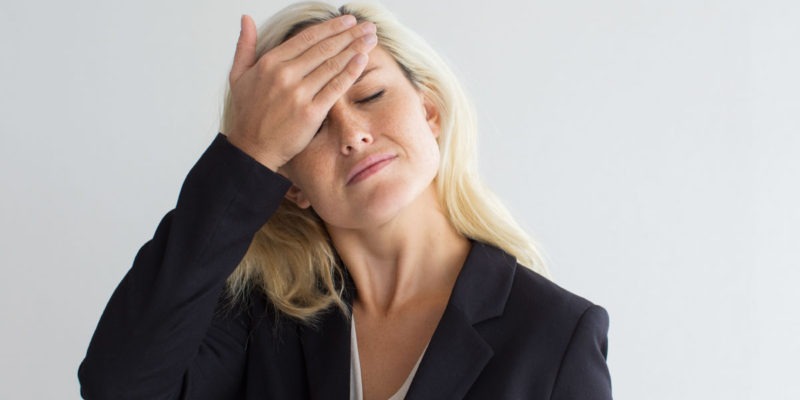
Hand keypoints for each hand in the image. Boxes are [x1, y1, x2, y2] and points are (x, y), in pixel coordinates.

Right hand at [225, 14, 377, 170]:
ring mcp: (298, 94)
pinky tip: (362, 60)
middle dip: (349, 34)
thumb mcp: (239, 76)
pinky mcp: (310, 112)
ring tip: (371, 38)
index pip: (306, 38)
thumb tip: (246, 18)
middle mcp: (284, 75)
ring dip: (355, 48)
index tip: (347, 20)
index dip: (330, 27)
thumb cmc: (247, 114)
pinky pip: (335, 88)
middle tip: (368, 26)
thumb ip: (245, 45)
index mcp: (270, 63)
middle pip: (324, 48)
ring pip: (332, 65)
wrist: (252, 148)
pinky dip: (350, 72)